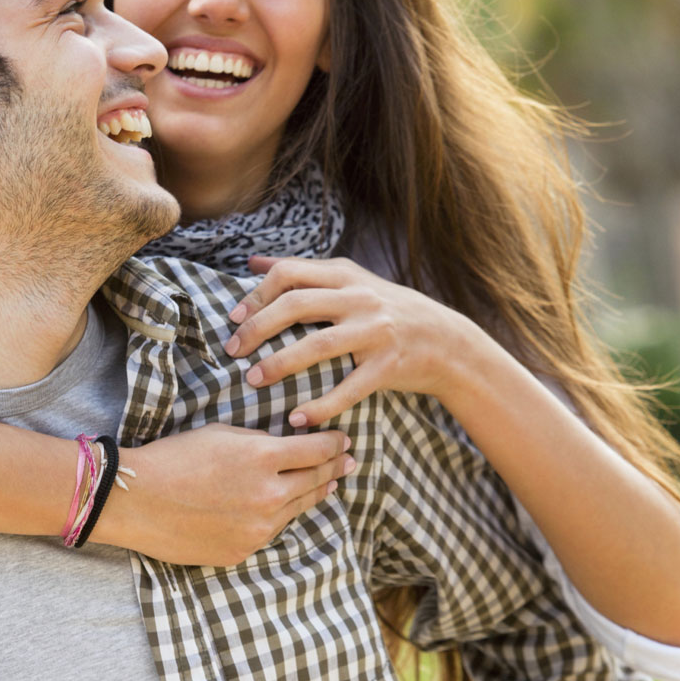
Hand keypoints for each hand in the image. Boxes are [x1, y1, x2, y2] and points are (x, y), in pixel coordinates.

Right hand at [93, 422, 353, 564]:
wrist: (138, 500)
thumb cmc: (176, 457)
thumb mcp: (223, 434)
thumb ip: (261, 441)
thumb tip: (286, 445)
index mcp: (263, 458)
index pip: (315, 450)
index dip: (333, 442)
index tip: (344, 439)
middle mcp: (268, 496)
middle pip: (315, 480)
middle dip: (335, 467)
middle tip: (349, 460)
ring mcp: (257, 528)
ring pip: (298, 508)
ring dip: (318, 492)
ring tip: (331, 483)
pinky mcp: (243, 550)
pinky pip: (272, 530)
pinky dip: (283, 515)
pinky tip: (289, 507)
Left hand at [225, 256, 483, 426]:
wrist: (446, 341)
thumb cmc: (387, 310)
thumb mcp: (350, 280)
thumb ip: (304, 272)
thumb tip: (252, 262)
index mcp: (345, 274)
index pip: (289, 273)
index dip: (256, 295)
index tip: (233, 318)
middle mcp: (359, 297)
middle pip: (296, 303)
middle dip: (257, 327)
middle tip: (232, 350)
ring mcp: (375, 331)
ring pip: (317, 345)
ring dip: (279, 364)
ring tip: (253, 381)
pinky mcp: (388, 365)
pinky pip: (348, 388)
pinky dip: (320, 406)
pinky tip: (297, 418)